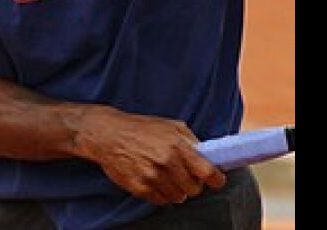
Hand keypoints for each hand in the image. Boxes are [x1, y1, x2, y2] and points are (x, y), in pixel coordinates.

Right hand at [73, 106, 225, 204]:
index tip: (217, 180)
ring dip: (178, 191)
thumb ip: (191, 141)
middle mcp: (166, 163)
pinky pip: (160, 200)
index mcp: (177, 146)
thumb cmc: (142, 128)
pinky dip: (162, 194)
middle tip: (190, 178)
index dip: (216, 179)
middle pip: (193, 189)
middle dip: (195, 185)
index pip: (207, 172)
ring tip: (171, 178)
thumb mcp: (172, 126)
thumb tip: (208, 156)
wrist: (109, 134)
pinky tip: (157, 181)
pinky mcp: (139, 187)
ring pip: (177, 197)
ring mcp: (152, 177)